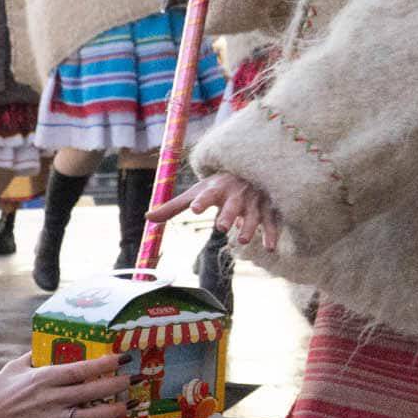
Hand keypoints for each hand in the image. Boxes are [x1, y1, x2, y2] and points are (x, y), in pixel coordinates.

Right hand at [0, 353, 135, 417]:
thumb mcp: (15, 366)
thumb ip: (36, 355)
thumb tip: (53, 343)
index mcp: (45, 377)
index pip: (82, 368)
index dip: (105, 363)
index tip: (122, 357)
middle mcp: (52, 397)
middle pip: (93, 391)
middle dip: (118, 385)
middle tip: (135, 380)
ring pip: (90, 417)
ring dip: (113, 413)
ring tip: (128, 407)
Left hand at [149, 171, 280, 251]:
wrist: (250, 170)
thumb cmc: (217, 186)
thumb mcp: (196, 193)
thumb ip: (172, 207)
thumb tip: (146, 218)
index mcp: (216, 190)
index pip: (206, 195)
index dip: (201, 201)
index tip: (195, 208)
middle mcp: (235, 195)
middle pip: (231, 206)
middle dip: (227, 215)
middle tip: (221, 227)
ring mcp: (253, 203)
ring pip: (252, 215)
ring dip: (248, 227)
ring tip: (242, 240)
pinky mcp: (267, 210)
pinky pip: (271, 222)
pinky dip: (271, 233)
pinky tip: (269, 246)